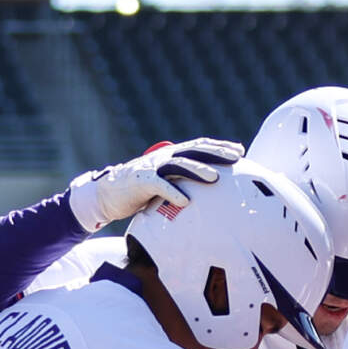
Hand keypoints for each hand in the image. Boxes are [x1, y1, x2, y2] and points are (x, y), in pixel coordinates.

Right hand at [68, 138, 244, 231]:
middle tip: (236, 157)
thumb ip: (181, 183)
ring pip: (178, 165)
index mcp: (170, 155)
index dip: (219, 147)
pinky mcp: (140, 181)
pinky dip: (172, 193)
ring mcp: (151, 167)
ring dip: (198, 170)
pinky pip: (159, 186)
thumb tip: (206, 194)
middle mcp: (163, 156)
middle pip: (193, 151)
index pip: (199, 146)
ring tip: (215, 178)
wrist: (108, 195)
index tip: (240, 151)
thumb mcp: (164, 184)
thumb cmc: (139, 193)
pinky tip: (185, 202)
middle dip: (216, 153)